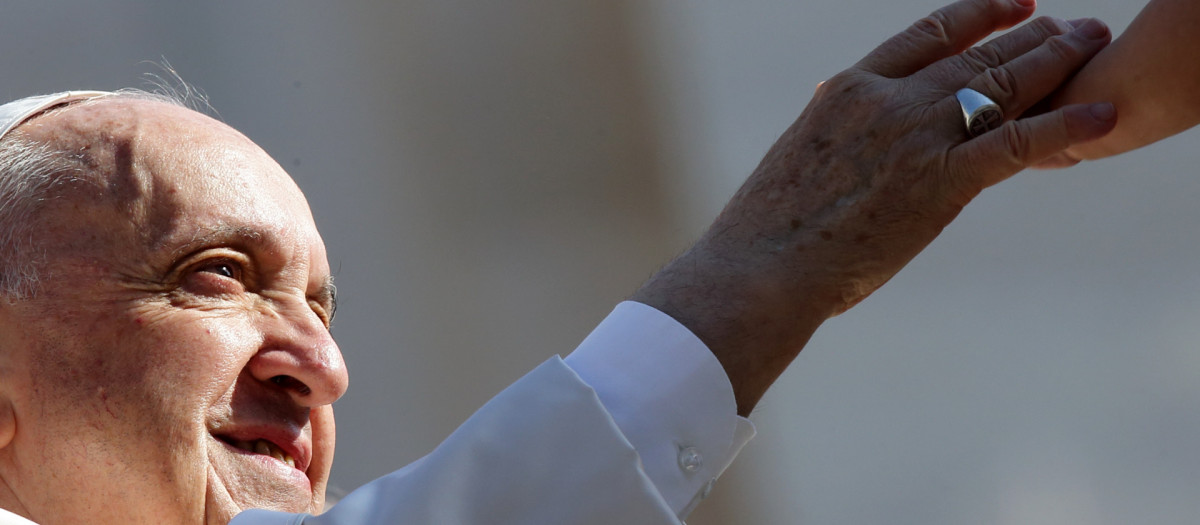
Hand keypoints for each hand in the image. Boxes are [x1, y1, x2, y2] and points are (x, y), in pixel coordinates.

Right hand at [632, 0, 1116, 414]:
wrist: (760, 269)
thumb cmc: (767, 229)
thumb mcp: (795, 155)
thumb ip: (830, 125)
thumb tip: (828, 104)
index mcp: (848, 89)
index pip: (927, 34)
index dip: (977, 14)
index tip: (1011, 4)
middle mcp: (887, 99)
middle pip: (976, 53)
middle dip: (1031, 33)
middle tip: (1073, 23)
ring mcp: (916, 137)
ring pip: (1002, 85)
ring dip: (1057, 60)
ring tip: (1094, 41)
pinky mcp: (940, 184)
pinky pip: (1017, 144)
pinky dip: (1065, 126)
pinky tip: (1101, 114)